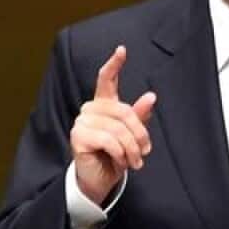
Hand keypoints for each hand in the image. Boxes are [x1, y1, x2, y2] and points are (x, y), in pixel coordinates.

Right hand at [70, 46, 156, 205]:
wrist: (101, 179)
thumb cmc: (117, 155)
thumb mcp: (133, 136)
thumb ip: (140, 116)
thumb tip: (151, 96)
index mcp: (104, 105)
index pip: (106, 80)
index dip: (114, 64)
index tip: (122, 49)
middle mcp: (90, 109)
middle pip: (124, 111)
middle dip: (140, 134)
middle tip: (146, 152)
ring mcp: (82, 122)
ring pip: (118, 129)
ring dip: (132, 148)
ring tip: (135, 162)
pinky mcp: (78, 136)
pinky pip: (109, 140)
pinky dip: (121, 153)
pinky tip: (122, 162)